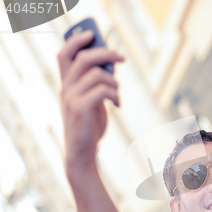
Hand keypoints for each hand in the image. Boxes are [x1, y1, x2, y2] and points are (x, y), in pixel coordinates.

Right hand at [58, 30, 123, 171]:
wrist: (82, 151)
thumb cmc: (89, 126)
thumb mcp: (92, 101)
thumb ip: (96, 85)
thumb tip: (111, 66)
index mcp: (66, 85)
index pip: (64, 54)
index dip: (76, 41)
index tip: (92, 34)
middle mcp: (65, 88)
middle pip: (84, 58)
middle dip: (105, 54)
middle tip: (121, 59)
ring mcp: (71, 98)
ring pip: (98, 75)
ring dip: (115, 83)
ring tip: (118, 95)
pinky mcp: (80, 108)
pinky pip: (103, 90)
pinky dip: (115, 95)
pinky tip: (118, 105)